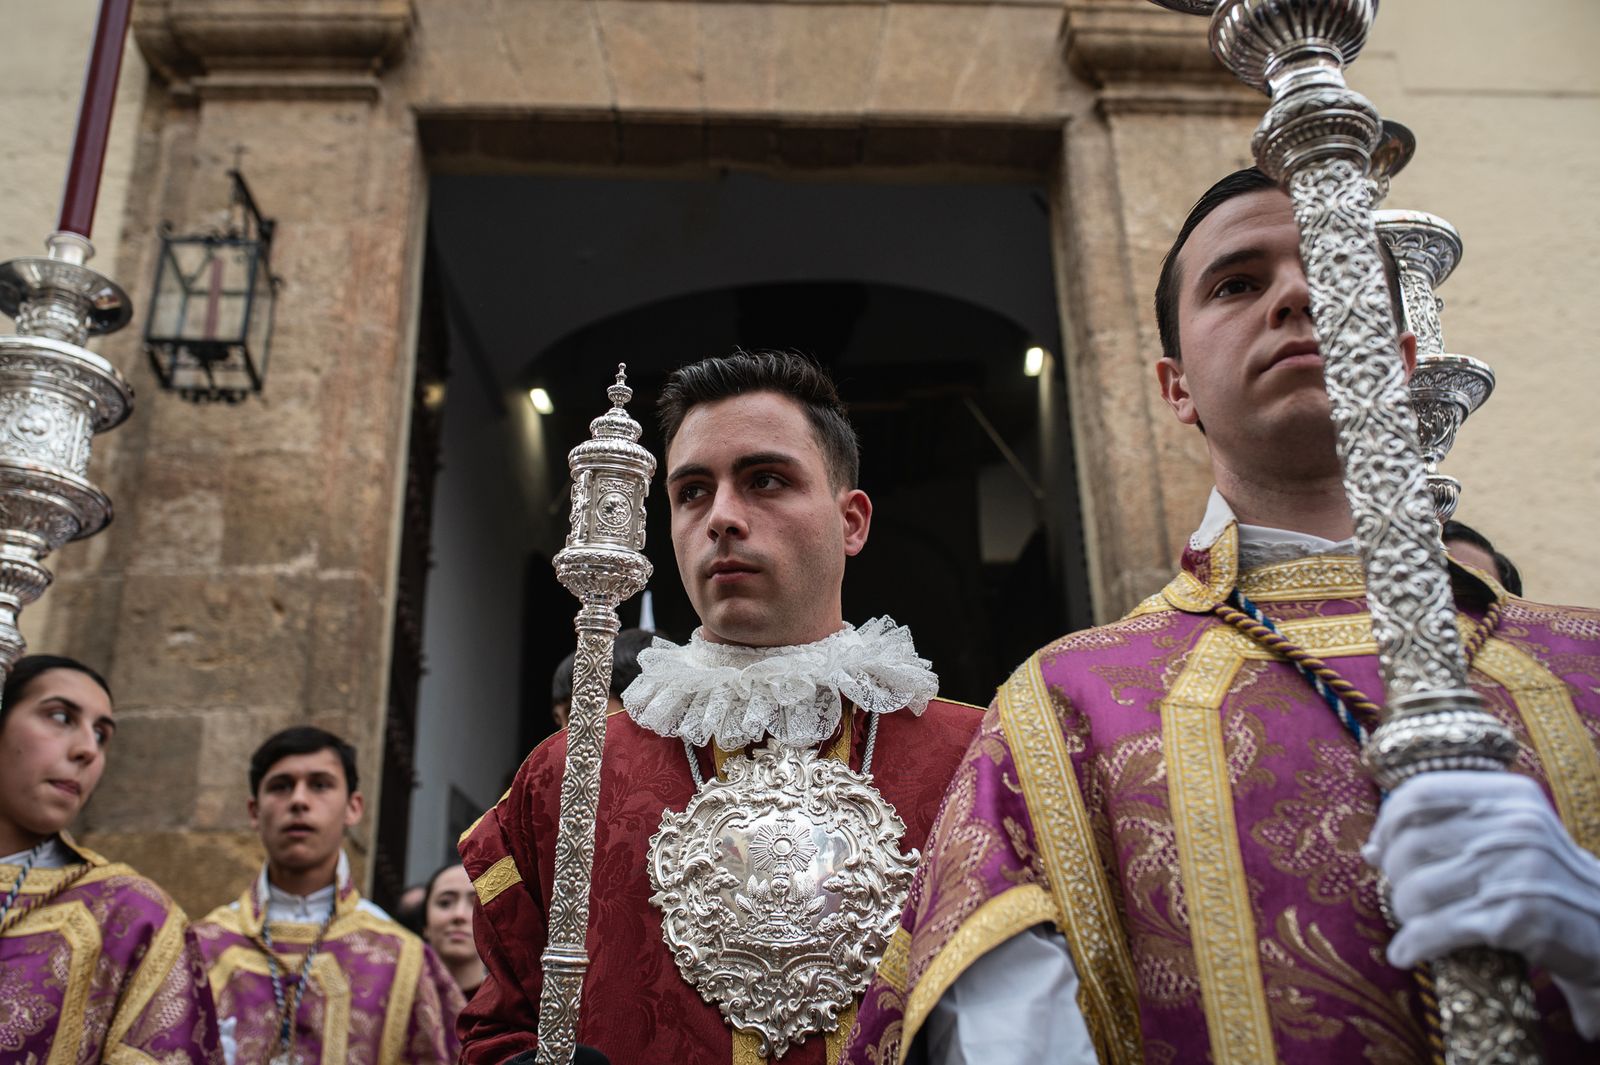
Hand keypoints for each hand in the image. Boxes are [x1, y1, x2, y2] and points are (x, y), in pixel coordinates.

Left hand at [1363, 771, 1599, 1037]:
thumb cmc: (1545, 880)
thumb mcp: (1512, 833)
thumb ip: (1449, 827)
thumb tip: (1371, 849)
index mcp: (1510, 796)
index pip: (1421, 793)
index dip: (1388, 823)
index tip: (1380, 849)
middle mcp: (1515, 826)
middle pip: (1411, 844)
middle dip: (1394, 875)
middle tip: (1403, 894)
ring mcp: (1517, 871)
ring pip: (1417, 889)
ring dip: (1403, 913)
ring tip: (1413, 924)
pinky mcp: (1516, 918)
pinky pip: (1438, 929)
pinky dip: (1412, 944)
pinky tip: (1404, 954)